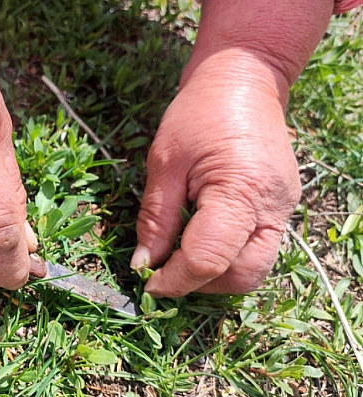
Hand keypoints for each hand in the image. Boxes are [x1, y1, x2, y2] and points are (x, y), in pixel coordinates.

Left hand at [128, 0, 333, 297]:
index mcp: (241, 191)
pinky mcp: (283, 209)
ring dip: (215, 276)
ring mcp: (285, 210)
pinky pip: (257, 250)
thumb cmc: (198, 113)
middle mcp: (273, 208)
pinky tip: (200, 240)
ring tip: (180, 257)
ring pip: (254, 269)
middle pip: (242, 276)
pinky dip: (227, 257)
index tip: (147, 283)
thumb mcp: (164, 163)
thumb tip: (144, 265)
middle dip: (199, 284)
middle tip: (163, 272)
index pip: (208, 259)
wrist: (243, 79)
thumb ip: (155, 219)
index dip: (174, 280)